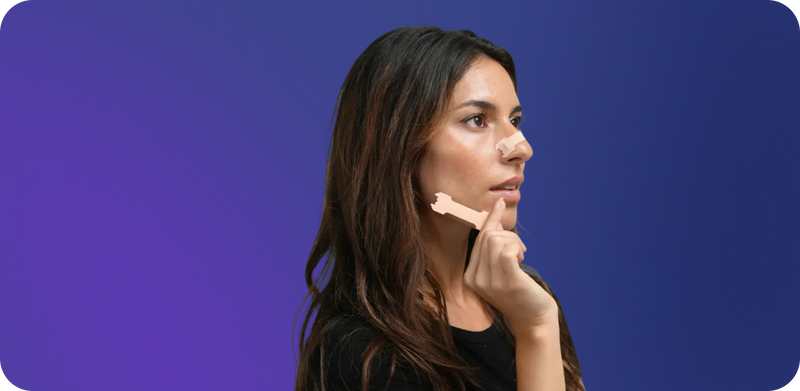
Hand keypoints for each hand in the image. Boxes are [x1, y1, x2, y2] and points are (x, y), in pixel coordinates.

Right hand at [464, 198, 557, 331]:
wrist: (533, 320)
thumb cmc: (519, 292)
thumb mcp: (499, 269)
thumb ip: (493, 248)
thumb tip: (494, 218)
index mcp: (470, 277)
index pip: (478, 240)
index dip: (490, 220)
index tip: (500, 203)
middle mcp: (476, 280)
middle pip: (487, 237)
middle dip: (507, 235)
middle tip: (520, 249)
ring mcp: (491, 282)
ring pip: (496, 240)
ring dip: (513, 241)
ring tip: (521, 255)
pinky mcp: (509, 282)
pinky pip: (506, 250)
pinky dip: (515, 247)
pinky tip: (521, 258)